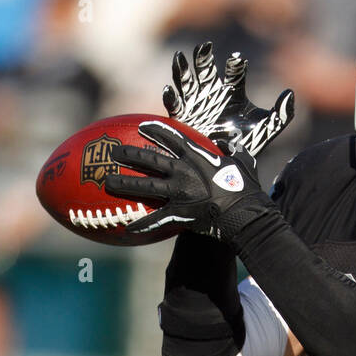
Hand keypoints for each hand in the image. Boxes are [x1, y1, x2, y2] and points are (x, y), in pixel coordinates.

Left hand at [104, 119, 270, 240]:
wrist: (246, 214)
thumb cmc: (248, 189)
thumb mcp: (244, 163)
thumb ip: (233, 151)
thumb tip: (229, 144)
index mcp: (197, 156)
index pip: (171, 137)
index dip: (155, 130)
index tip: (142, 126)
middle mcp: (182, 171)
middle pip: (149, 159)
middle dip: (129, 154)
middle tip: (113, 152)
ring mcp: (178, 192)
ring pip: (145, 186)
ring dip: (124, 184)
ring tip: (108, 182)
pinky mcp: (179, 213)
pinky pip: (156, 220)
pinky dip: (142, 225)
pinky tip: (127, 228)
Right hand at [162, 42, 293, 158]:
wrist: (231, 165)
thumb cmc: (249, 144)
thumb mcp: (267, 128)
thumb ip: (282, 113)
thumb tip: (290, 93)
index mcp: (234, 91)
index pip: (234, 71)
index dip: (236, 64)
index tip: (238, 60)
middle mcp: (213, 93)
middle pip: (206, 69)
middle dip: (203, 57)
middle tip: (205, 47)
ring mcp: (196, 104)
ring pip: (186, 81)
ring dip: (181, 69)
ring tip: (180, 57)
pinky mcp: (184, 119)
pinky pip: (175, 105)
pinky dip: (170, 97)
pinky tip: (170, 89)